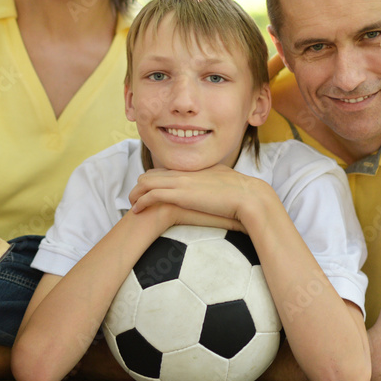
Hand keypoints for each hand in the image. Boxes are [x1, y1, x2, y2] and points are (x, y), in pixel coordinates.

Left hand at [131, 165, 257, 231]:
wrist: (249, 197)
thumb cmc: (242, 193)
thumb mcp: (225, 183)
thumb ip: (215, 183)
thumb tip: (217, 190)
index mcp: (194, 170)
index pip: (164, 171)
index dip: (153, 181)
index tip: (149, 192)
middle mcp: (184, 173)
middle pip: (151, 174)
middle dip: (140, 187)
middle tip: (136, 200)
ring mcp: (181, 182)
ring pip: (146, 183)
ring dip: (136, 194)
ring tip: (132, 205)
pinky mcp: (180, 194)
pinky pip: (152, 195)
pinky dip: (141, 202)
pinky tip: (137, 210)